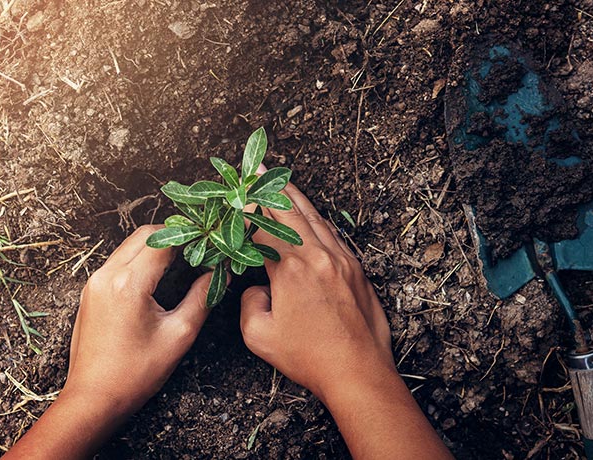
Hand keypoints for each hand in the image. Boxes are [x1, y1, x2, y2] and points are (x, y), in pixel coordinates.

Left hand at [5, 225, 215, 458]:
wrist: (93, 399)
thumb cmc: (136, 373)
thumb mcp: (179, 335)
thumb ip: (202, 298)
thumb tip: (219, 274)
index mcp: (129, 283)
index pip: (164, 240)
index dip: (191, 236)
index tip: (211, 240)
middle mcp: (107, 275)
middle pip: (144, 235)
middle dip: (174, 236)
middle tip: (200, 247)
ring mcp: (94, 282)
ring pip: (129, 246)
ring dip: (156, 247)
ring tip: (183, 259)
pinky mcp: (90, 292)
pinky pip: (117, 262)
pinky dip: (139, 259)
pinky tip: (158, 275)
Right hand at [239, 168, 452, 459]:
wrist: (358, 371)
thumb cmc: (309, 357)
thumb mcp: (260, 335)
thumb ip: (249, 303)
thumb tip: (256, 288)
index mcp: (292, 268)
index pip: (263, 229)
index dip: (246, 212)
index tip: (234, 197)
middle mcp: (319, 256)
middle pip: (291, 211)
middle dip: (271, 188)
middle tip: (257, 169)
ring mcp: (342, 260)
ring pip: (316, 218)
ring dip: (296, 198)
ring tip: (281, 182)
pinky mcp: (357, 270)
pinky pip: (333, 235)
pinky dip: (317, 220)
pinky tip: (311, 217)